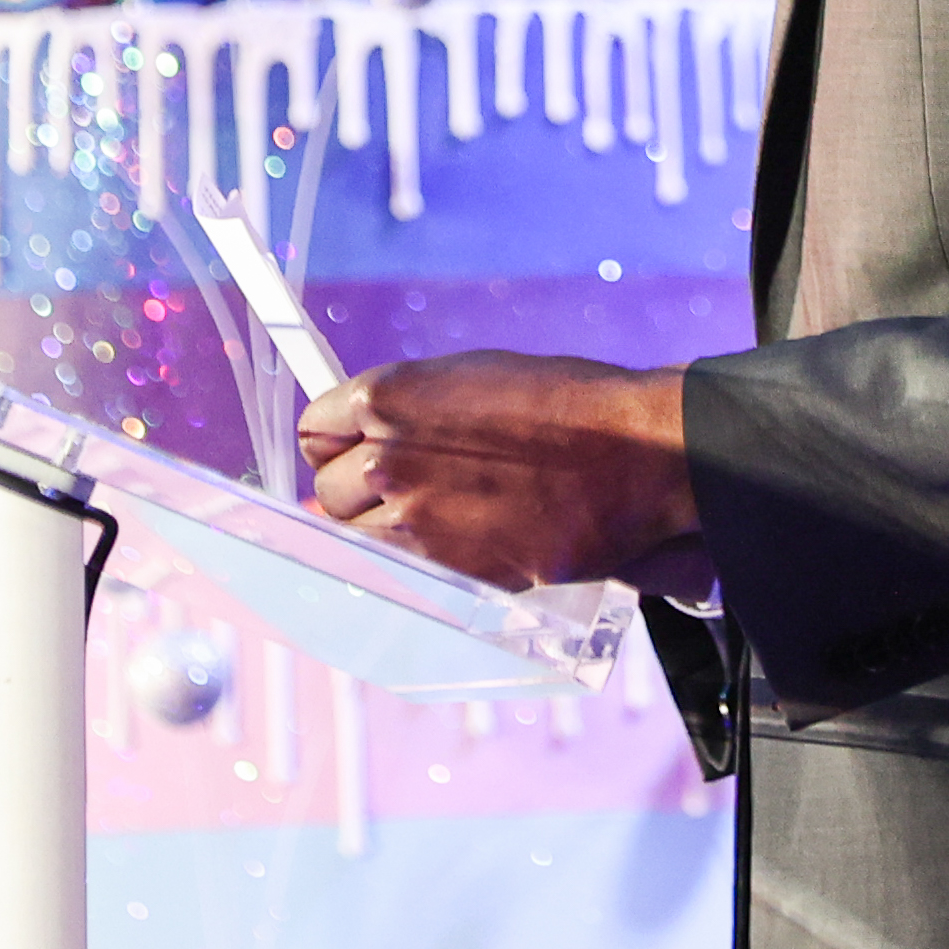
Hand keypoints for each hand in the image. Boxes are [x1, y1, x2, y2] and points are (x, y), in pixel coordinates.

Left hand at [300, 351, 703, 592]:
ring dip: (386, 530)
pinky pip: (406, 571)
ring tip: (441, 514)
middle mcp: (387, 458)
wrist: (634, 456)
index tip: (354, 450)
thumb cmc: (565, 405)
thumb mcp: (473, 378)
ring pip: (357, 539)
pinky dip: (427, 561)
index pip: (314, 430)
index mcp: (387, 396)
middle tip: (407, 486)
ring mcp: (414, 519)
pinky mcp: (448, 569)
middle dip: (358, 490)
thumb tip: (362, 442)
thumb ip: (409, 409)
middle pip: (329, 489)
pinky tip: (470, 535)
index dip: (338, 442)